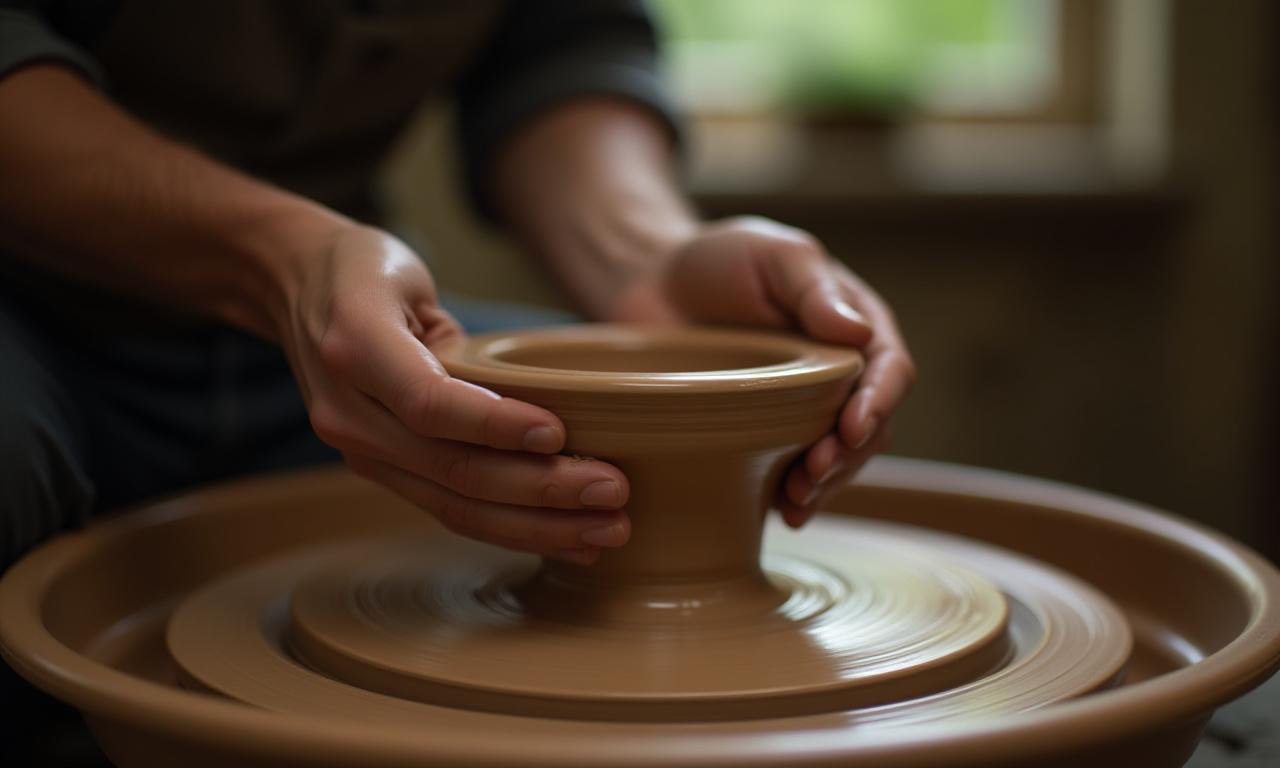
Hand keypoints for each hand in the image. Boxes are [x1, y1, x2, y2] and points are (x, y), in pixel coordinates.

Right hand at [274, 225, 630, 563]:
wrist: (294, 286)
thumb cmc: (368, 271)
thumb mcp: (412, 280)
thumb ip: (464, 344)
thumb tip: (549, 403)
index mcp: (354, 346)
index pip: (429, 402)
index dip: (495, 424)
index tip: (559, 433)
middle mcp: (348, 411)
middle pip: (452, 468)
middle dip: (540, 490)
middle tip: (612, 493)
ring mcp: (358, 451)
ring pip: (454, 505)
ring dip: (536, 526)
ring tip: (605, 532)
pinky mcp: (379, 471)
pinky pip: (448, 510)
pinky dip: (510, 529)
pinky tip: (566, 540)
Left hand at [611, 216, 913, 525]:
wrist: (655, 288)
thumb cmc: (718, 261)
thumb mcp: (771, 254)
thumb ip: (813, 287)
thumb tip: (857, 330)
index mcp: (854, 324)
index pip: (889, 368)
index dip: (879, 401)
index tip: (852, 427)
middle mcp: (840, 372)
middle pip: (871, 424)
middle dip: (849, 454)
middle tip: (814, 471)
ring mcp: (806, 409)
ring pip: (839, 457)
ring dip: (826, 484)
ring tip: (797, 499)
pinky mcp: (768, 436)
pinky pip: (794, 473)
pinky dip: (795, 496)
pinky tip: (783, 512)